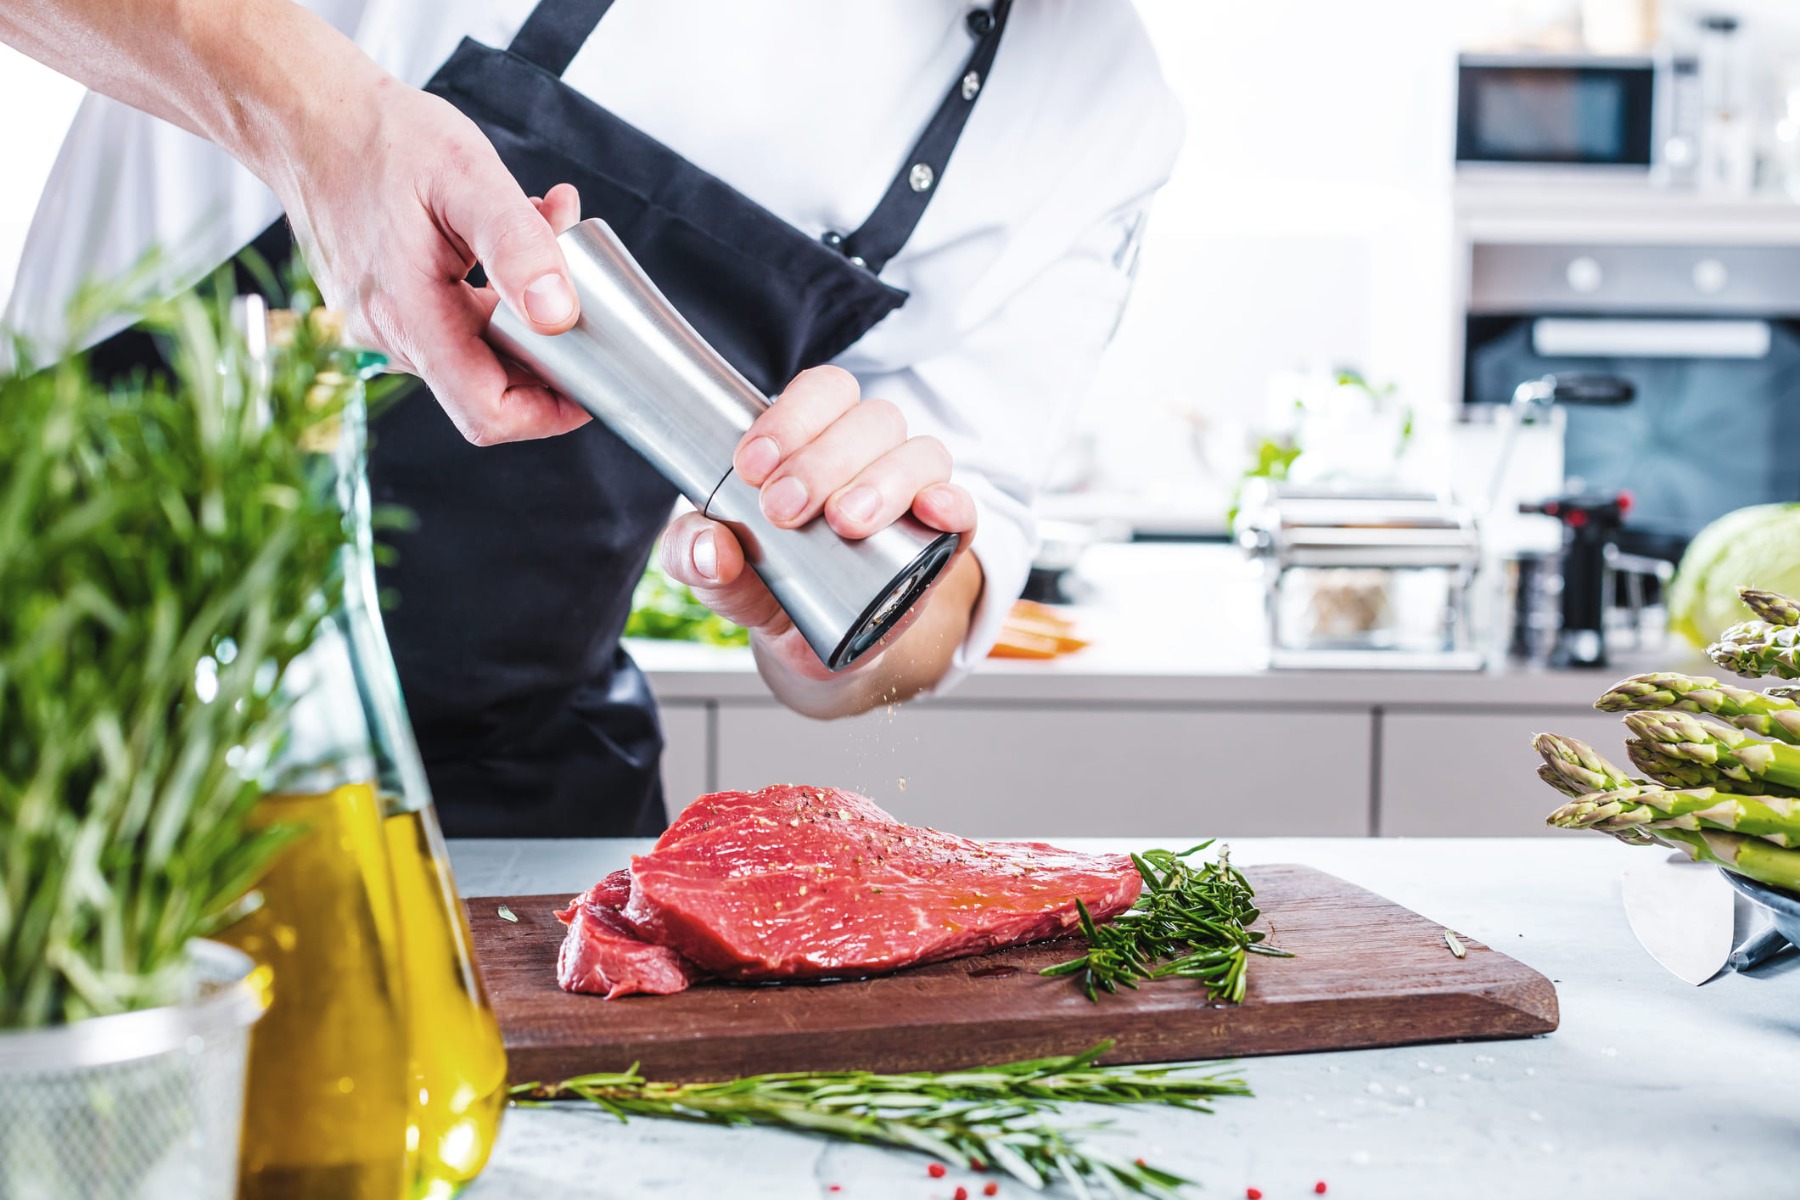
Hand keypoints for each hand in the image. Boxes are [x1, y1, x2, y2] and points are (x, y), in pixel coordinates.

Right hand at [267, 77, 588, 444]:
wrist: (306, 113)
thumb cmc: (379, 136)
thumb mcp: (465, 175)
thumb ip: (518, 246)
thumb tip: (558, 316)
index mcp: (407, 316)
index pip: (486, 412)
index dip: (548, 413)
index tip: (592, 383)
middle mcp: (388, 334)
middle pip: (490, 382)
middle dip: (549, 339)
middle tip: (584, 279)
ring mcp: (382, 324)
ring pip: (477, 343)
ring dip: (527, 301)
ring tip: (550, 227)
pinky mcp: (384, 306)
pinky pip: (453, 316)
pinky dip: (496, 285)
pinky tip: (515, 230)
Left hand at [659, 366, 976, 680]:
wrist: (813, 645)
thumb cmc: (765, 585)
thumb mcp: (716, 573)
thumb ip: (693, 555)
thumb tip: (712, 546)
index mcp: (814, 439)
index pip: (821, 392)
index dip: (790, 417)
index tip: (752, 465)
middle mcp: (869, 454)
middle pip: (872, 418)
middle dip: (824, 459)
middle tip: (784, 508)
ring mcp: (911, 494)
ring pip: (920, 454)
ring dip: (882, 481)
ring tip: (844, 522)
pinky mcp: (943, 542)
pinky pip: (964, 509)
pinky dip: (952, 505)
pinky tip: (930, 512)